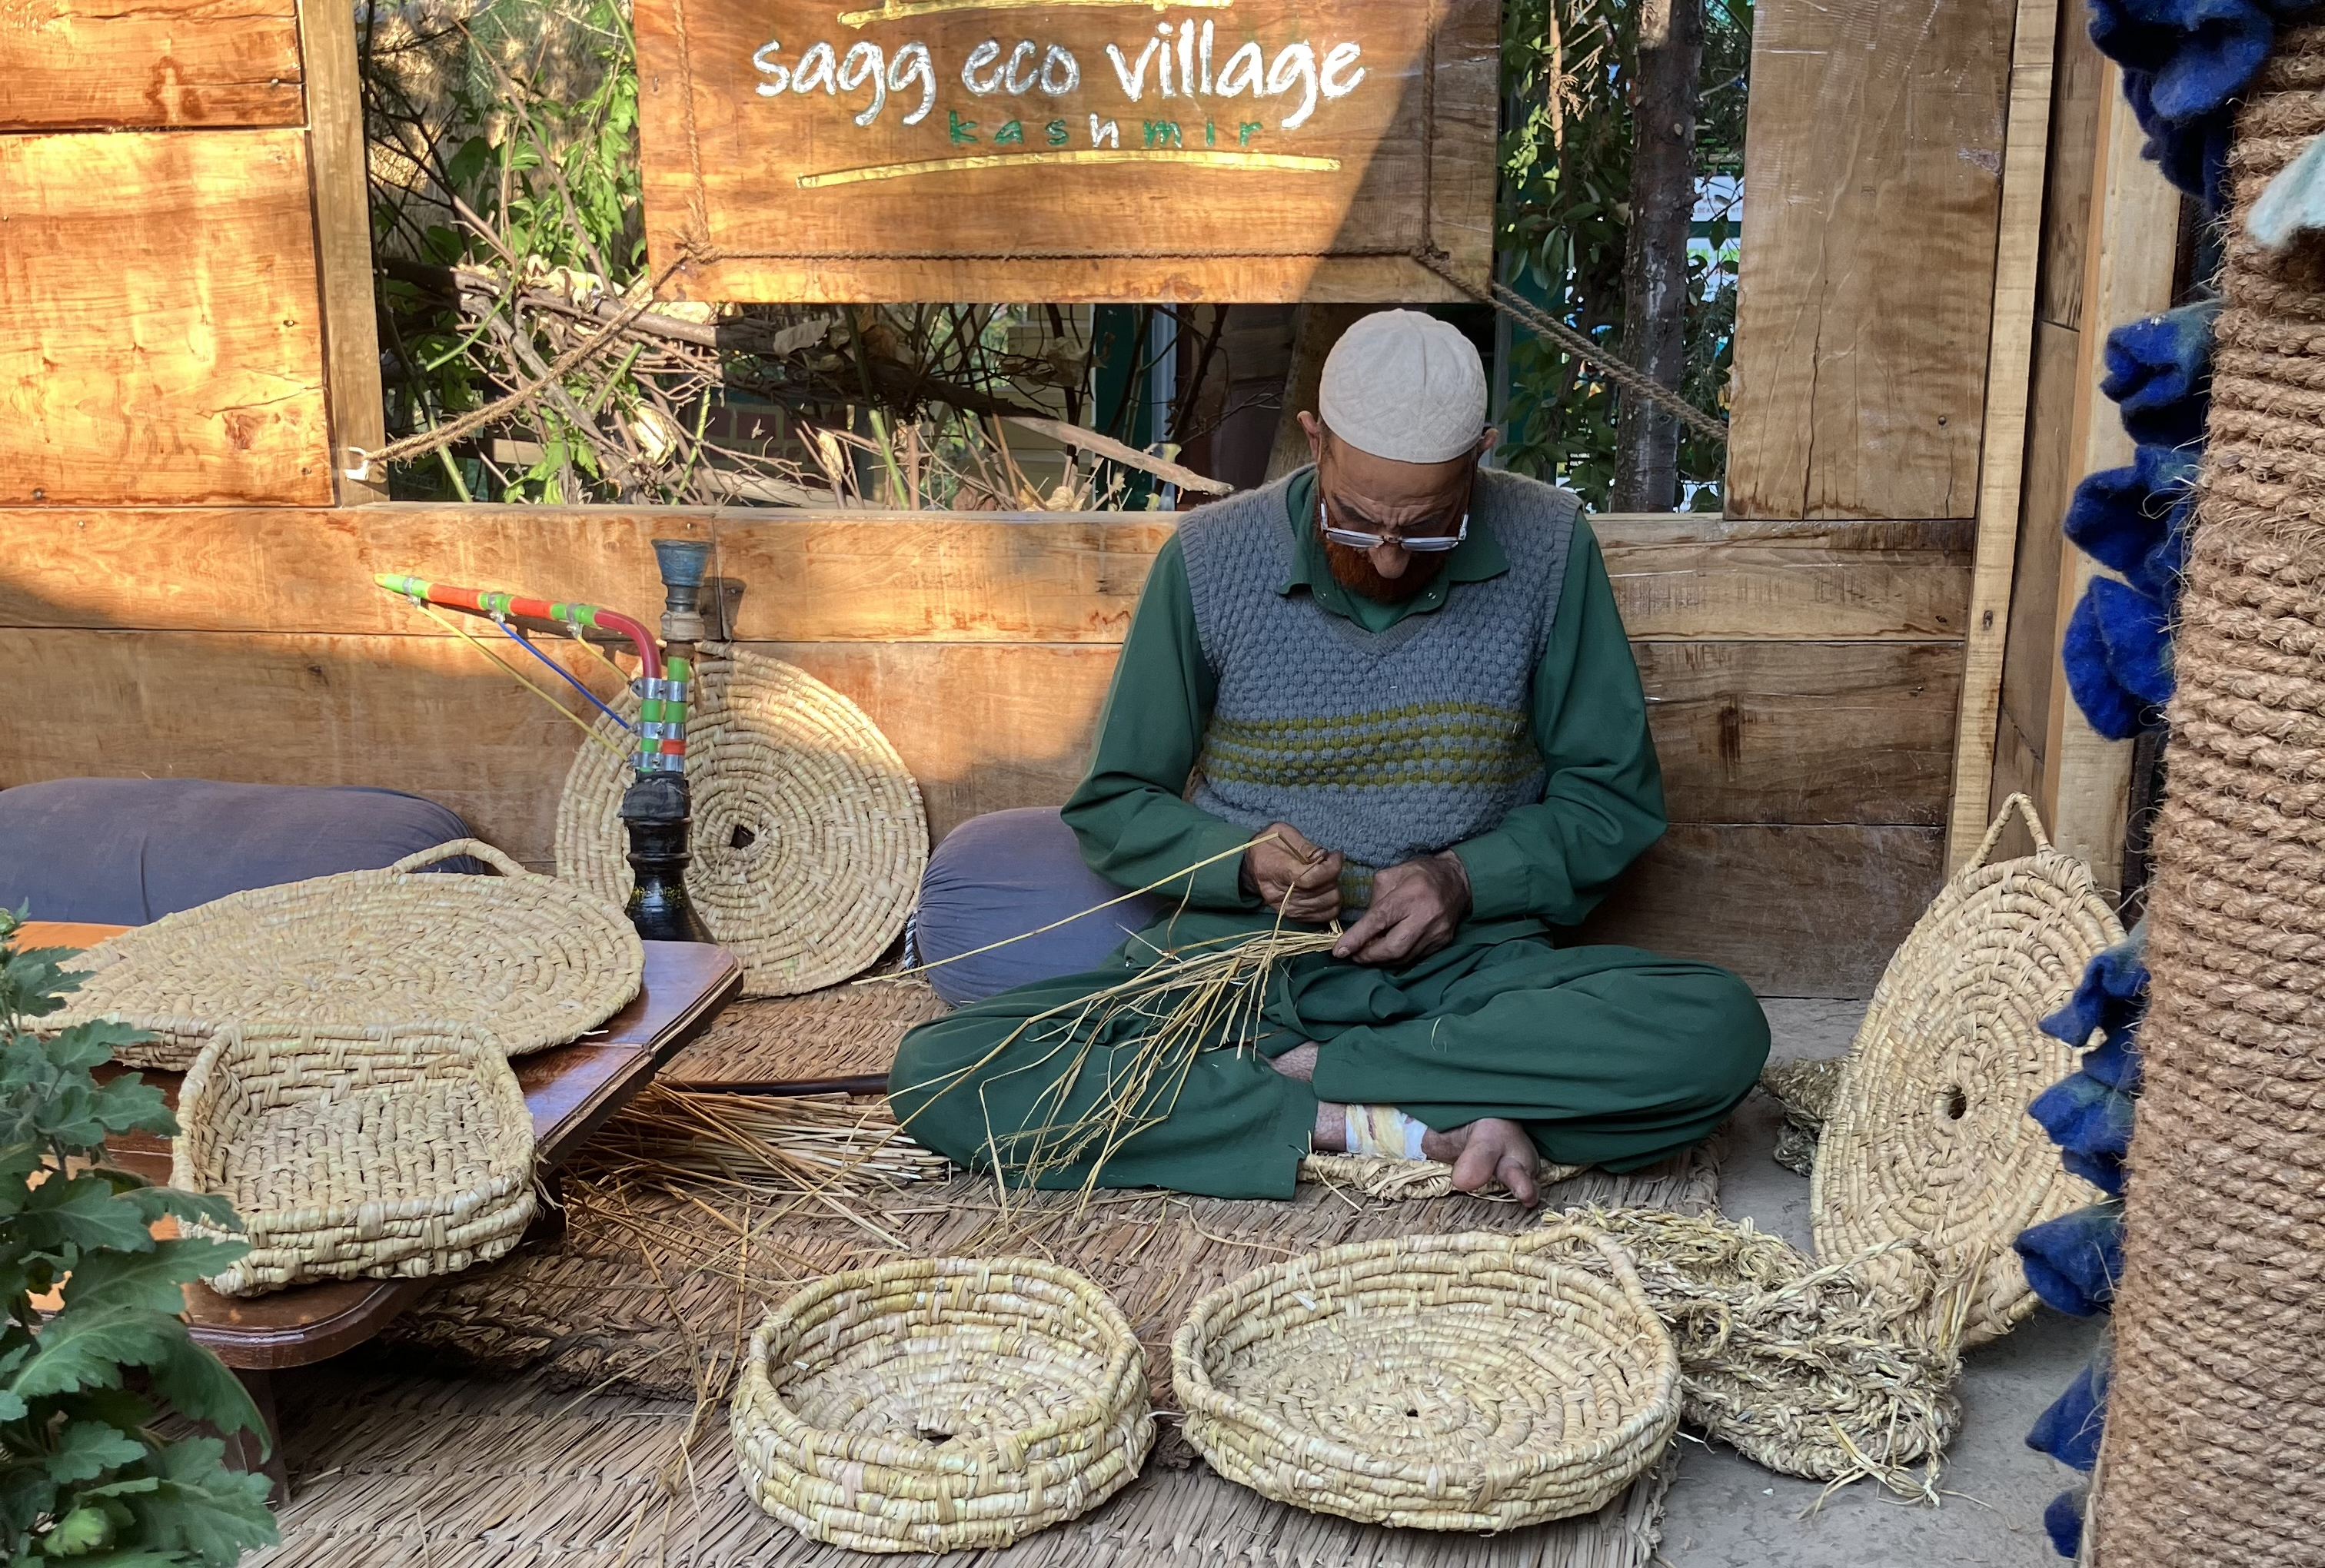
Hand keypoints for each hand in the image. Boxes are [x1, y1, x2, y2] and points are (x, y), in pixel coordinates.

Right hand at [1241, 823, 1342, 922]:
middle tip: (1328, 863)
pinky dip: (1330, 902)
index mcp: (1277, 870)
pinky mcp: (1295, 916)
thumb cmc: (1267, 847)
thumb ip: (1304, 846)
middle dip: (1333, 876)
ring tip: (1325, 876)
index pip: (1312, 877)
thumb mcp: (1281, 833)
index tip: (1337, 855)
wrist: (1250, 868)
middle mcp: (1282, 895)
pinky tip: (1324, 889)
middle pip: (1324, 893)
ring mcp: (1289, 909)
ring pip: (1328, 905)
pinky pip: (1324, 915)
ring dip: (1333, 888)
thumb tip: (1324, 856)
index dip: (1332, 867)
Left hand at [1332, 851, 1470, 966]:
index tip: (1340, 951)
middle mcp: (1426, 916)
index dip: (1357, 938)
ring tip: (1366, 954)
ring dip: (1380, 960)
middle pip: (1393, 948)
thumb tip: (1361, 926)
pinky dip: (1397, 958)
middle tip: (1352, 955)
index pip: (1379, 921)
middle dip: (1368, 956)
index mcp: (1410, 895)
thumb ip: (1375, 900)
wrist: (1458, 880)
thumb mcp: (1392, 875)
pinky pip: (1415, 957)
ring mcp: (1436, 933)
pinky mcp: (1442, 942)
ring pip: (1403, 958)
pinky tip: (1386, 952)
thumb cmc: (1420, 874)